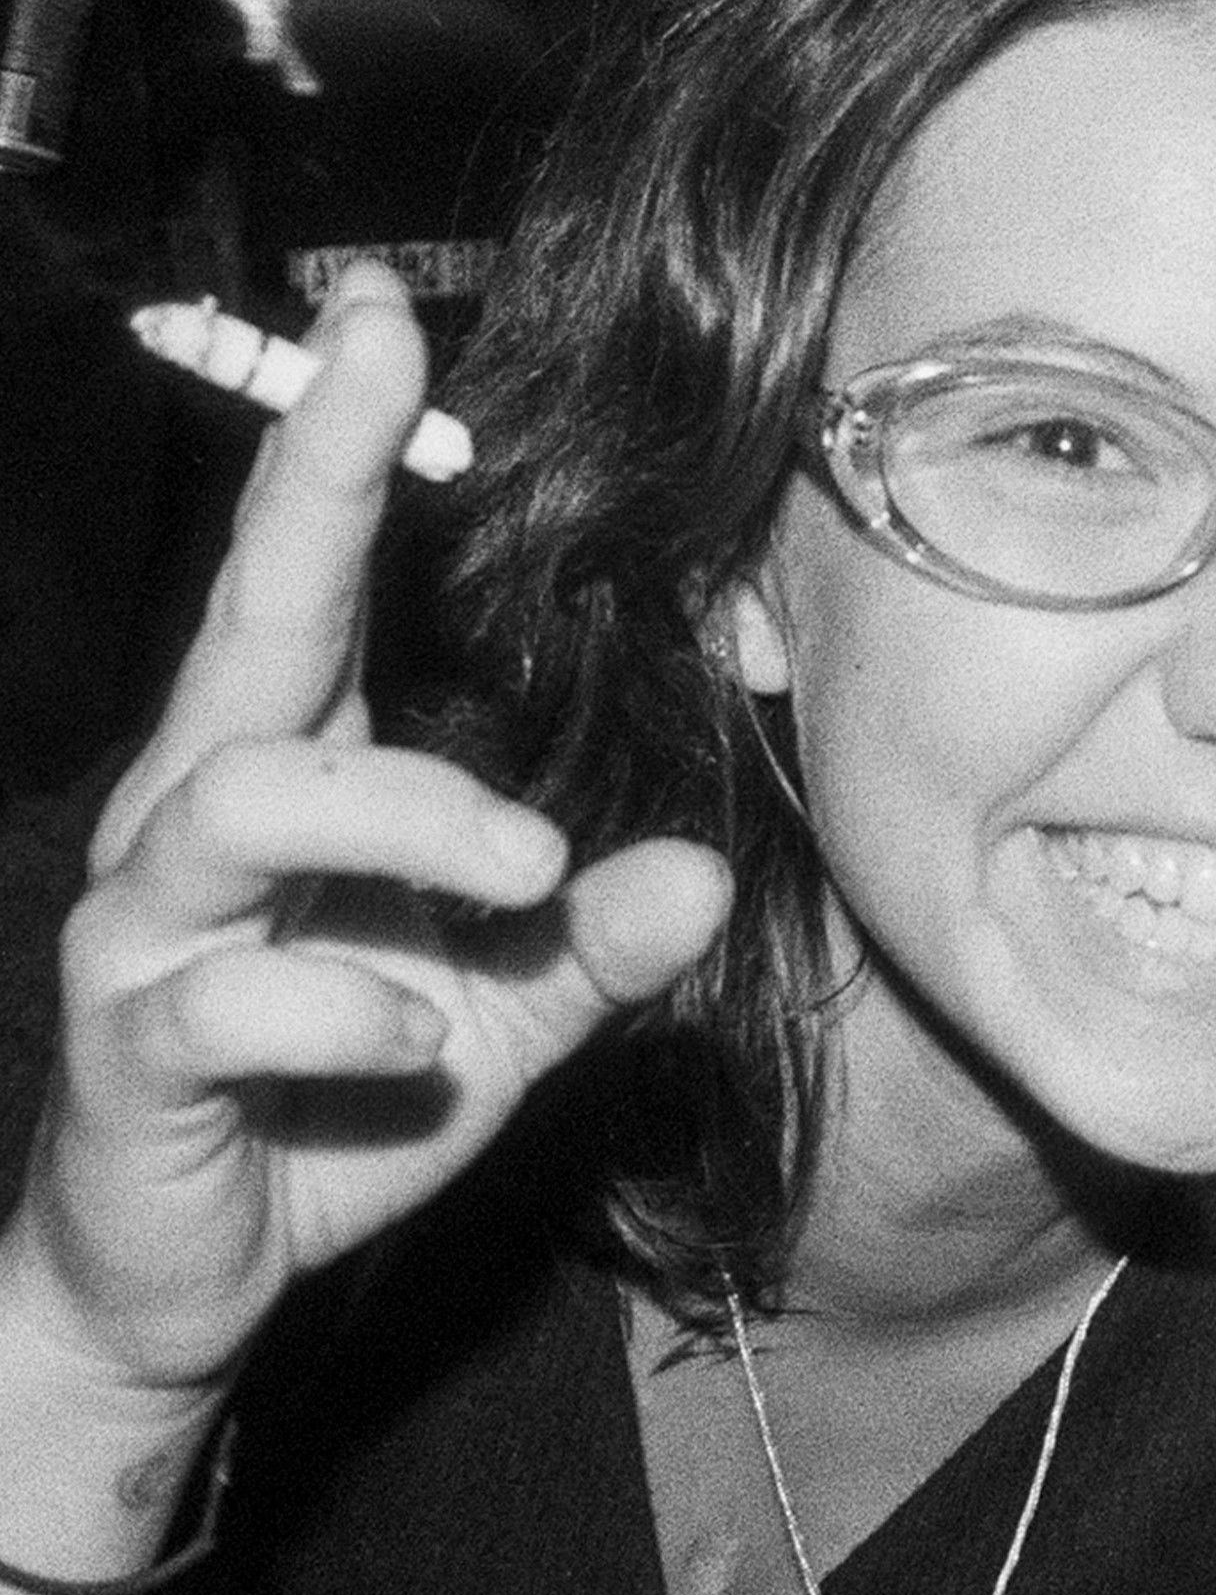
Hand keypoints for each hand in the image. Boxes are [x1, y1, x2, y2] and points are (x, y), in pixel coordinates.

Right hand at [11, 263, 730, 1398]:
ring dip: (403, 812)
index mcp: (285, 778)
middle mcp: (193, 823)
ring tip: (525, 859)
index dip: (335, 452)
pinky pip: (217, 996)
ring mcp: (146, 931)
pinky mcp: (130, 1050)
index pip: (306, 591)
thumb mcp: (497, 1016)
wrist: (182, 1277)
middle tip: (396, 380)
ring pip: (238, 797)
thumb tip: (706, 873)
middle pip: (245, 629)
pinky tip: (426, 1030)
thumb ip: (590, 946)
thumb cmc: (332, 1104)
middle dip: (310, 489)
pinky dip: (341, 1003)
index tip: (381, 318)